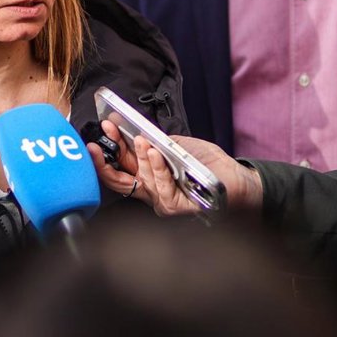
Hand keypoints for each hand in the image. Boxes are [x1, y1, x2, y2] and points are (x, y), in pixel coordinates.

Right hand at [89, 122, 262, 214]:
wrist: (238, 179)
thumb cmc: (208, 164)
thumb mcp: (175, 146)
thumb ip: (154, 141)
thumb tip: (131, 128)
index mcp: (147, 177)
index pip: (119, 167)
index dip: (106, 151)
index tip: (101, 130)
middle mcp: (151, 192)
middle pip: (120, 180)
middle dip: (106, 162)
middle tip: (98, 143)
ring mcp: (163, 202)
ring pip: (142, 181)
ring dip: (140, 158)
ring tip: (140, 140)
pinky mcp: (178, 209)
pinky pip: (162, 190)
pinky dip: (158, 169)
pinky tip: (156, 153)